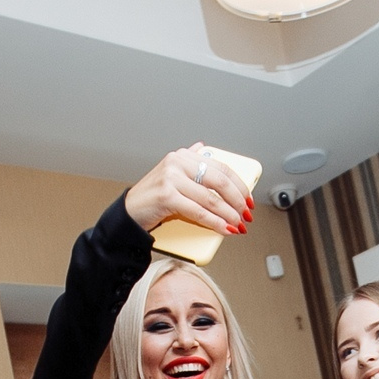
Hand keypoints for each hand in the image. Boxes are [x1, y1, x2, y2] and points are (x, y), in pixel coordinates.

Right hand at [124, 143, 252, 236]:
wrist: (129, 213)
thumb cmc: (154, 198)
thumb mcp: (173, 176)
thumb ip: (190, 163)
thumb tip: (206, 149)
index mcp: (184, 156)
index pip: (221, 168)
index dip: (239, 185)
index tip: (249, 200)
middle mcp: (177, 162)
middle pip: (219, 181)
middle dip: (237, 201)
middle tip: (246, 215)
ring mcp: (171, 178)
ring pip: (210, 199)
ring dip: (229, 215)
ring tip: (238, 225)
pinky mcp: (166, 196)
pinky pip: (198, 211)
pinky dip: (215, 222)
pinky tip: (224, 229)